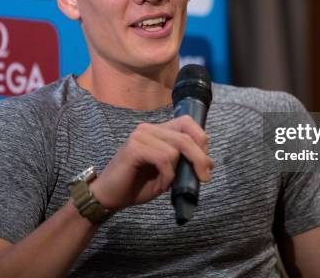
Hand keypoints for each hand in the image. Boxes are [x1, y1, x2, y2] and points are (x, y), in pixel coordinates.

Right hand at [90, 115, 213, 211]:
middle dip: (200, 158)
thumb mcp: (168, 173)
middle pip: (186, 136)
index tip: (206, 163)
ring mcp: (140, 136)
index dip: (201, 139)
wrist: (110, 197)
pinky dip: (167, 176)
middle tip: (204, 178)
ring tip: (166, 184)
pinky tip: (160, 185)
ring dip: (176, 173)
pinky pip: (164, 159)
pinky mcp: (134, 148)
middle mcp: (149, 128)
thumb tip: (209, 162)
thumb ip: (184, 163)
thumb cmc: (138, 185)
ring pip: (176, 149)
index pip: (187, 122)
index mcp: (158, 131)